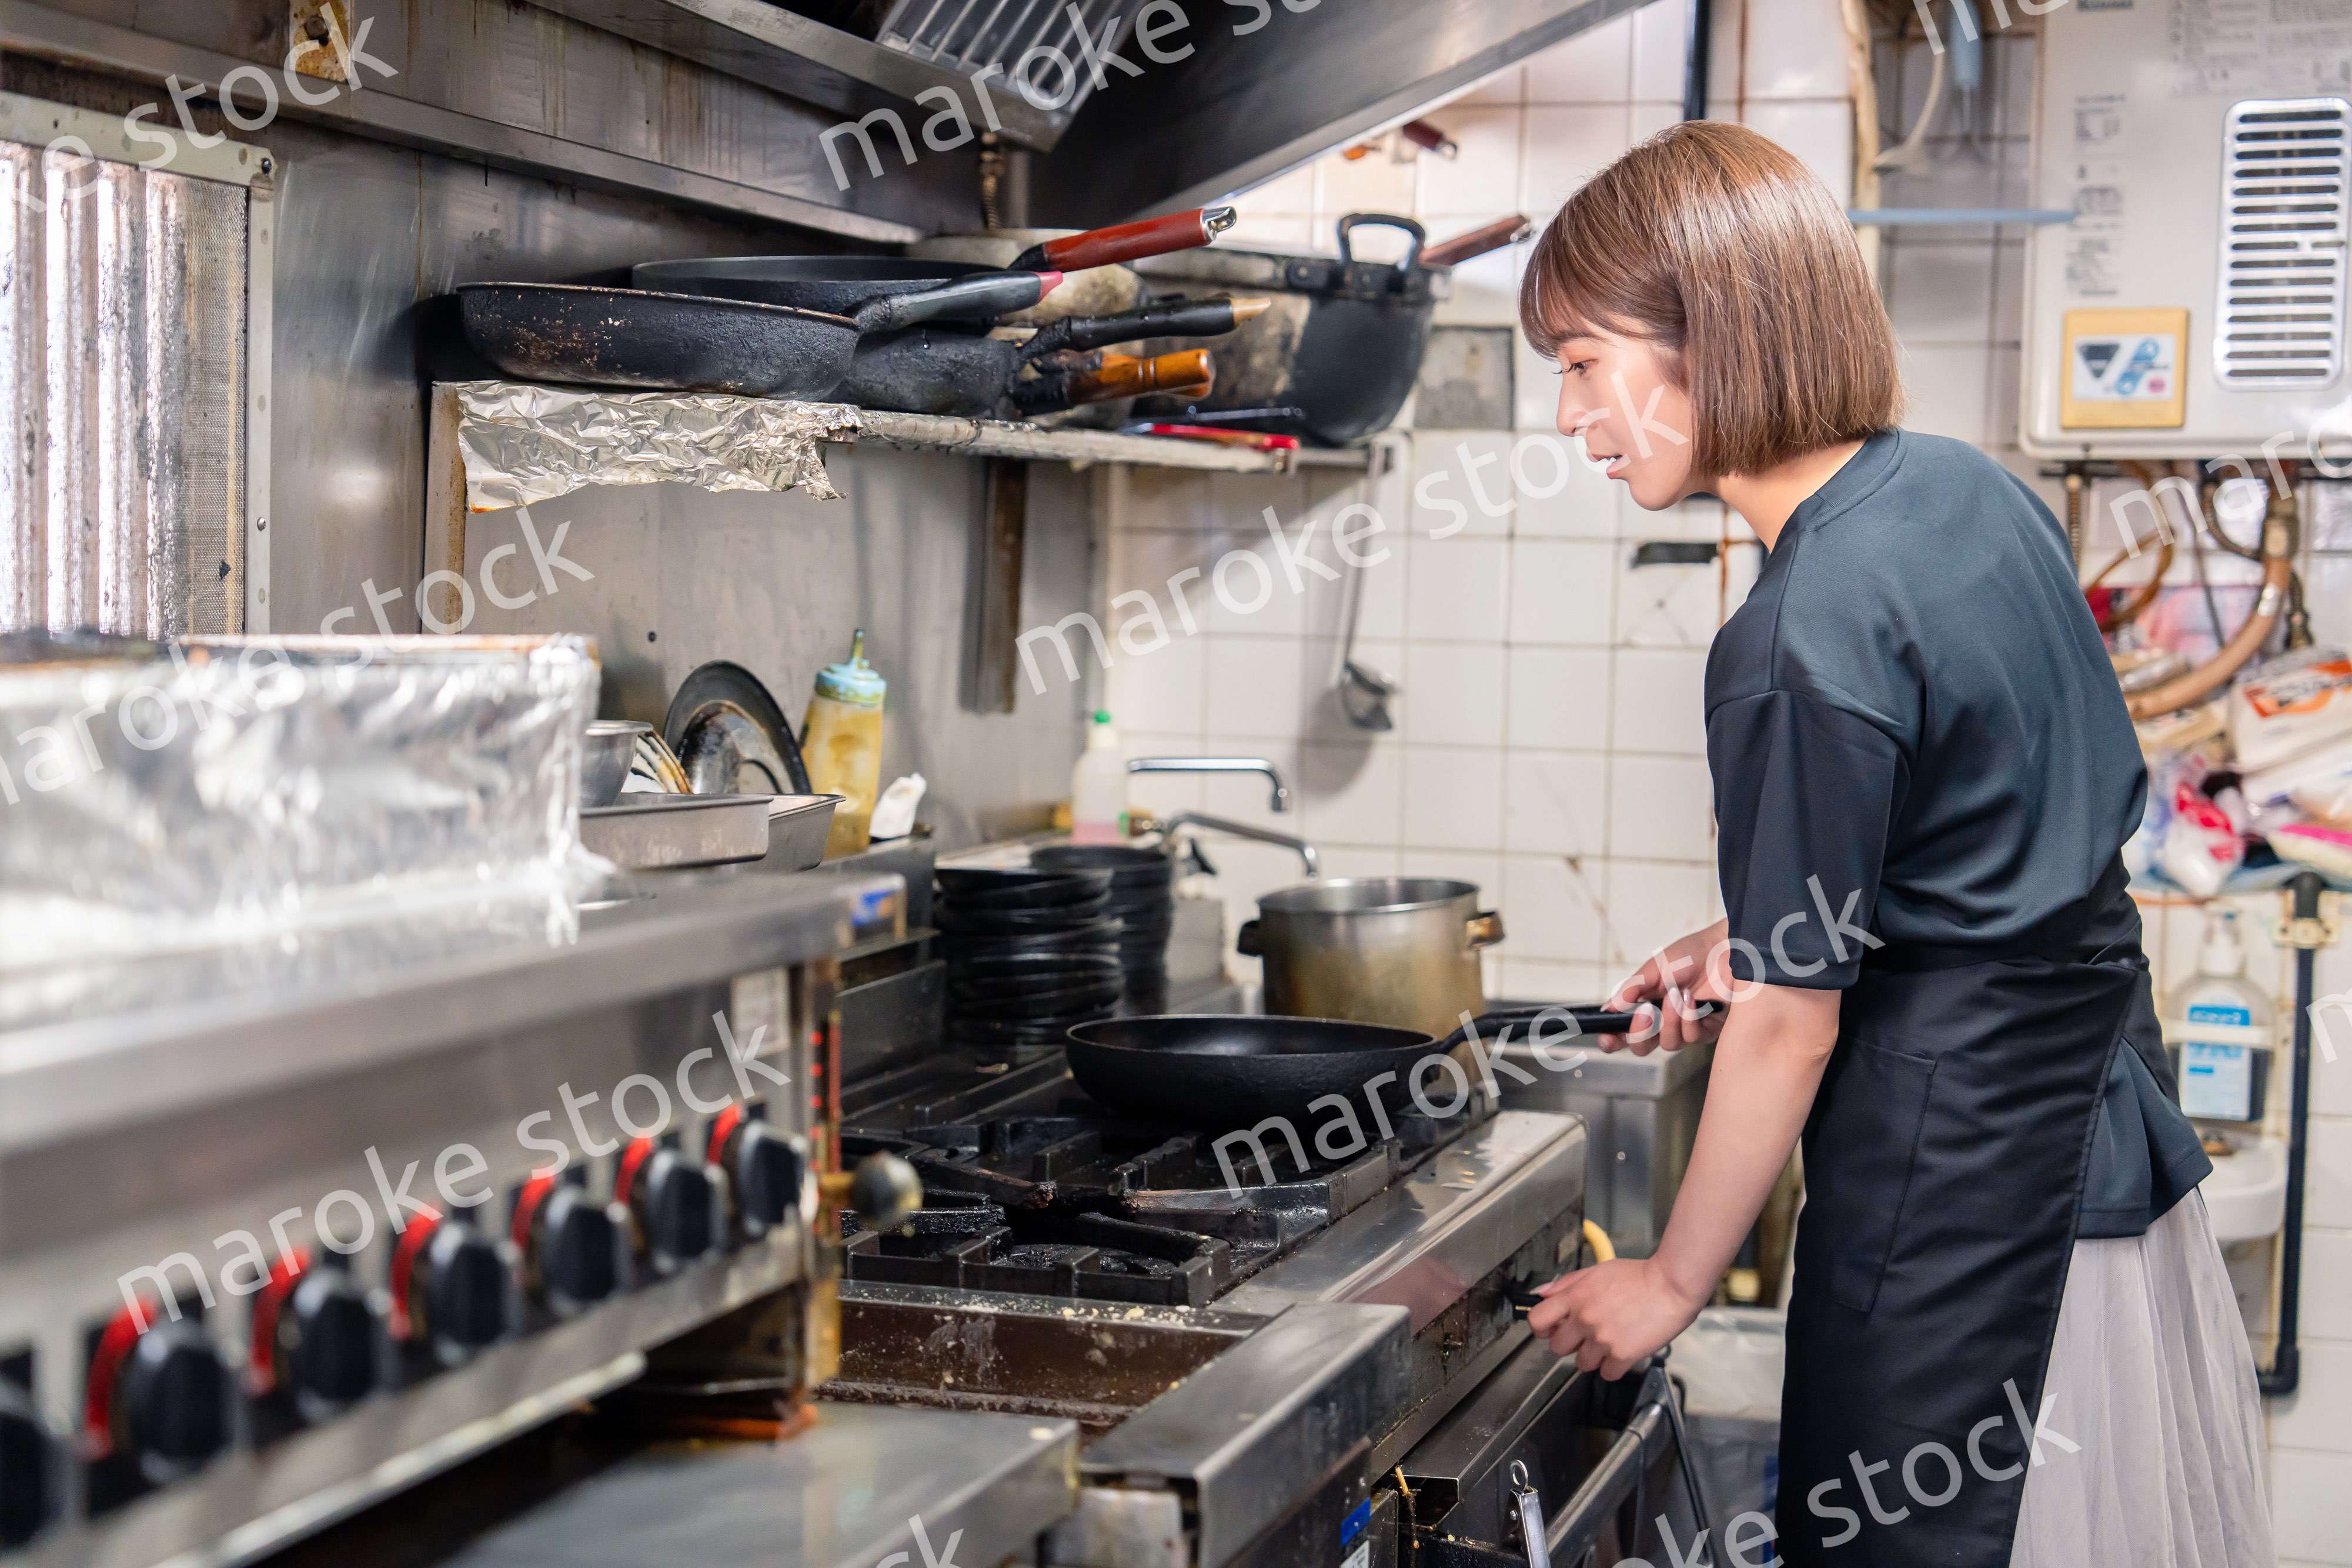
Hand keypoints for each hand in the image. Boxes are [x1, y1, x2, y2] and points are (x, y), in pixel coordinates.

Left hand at [1525, 1257, 1705, 1378]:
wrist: (1671, 1285)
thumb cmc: (1639, 1276)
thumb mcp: (1597, 1271)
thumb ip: (1566, 1284)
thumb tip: (1542, 1294)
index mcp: (1575, 1297)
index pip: (1538, 1320)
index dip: (1542, 1328)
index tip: (1551, 1329)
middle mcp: (1584, 1319)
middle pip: (1558, 1347)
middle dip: (1569, 1344)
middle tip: (1585, 1336)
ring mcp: (1603, 1339)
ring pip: (1582, 1364)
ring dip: (1593, 1357)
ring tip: (1608, 1342)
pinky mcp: (1623, 1355)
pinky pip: (1607, 1373)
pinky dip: (1613, 1367)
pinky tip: (1621, 1352)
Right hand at [1606, 918, 1731, 1054]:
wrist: (1724, 950)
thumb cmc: (1689, 955)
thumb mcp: (1654, 969)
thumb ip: (1631, 990)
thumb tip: (1608, 1009)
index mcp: (1644, 1005)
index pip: (1623, 1032)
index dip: (1613, 1040)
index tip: (1607, 1038)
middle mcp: (1663, 1021)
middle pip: (1642, 1047)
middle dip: (1639, 1034)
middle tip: (1645, 1014)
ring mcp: (1685, 1028)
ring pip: (1668, 1044)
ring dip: (1670, 1020)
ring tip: (1676, 994)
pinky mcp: (1707, 1030)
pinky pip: (1692, 1038)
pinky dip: (1690, 1018)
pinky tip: (1693, 999)